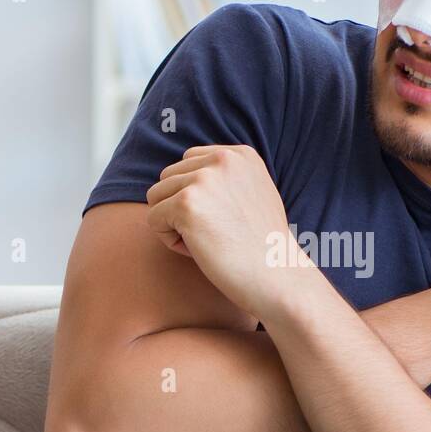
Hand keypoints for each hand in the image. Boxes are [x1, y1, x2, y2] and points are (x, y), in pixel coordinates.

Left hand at [145, 145, 300, 316]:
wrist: (277, 277)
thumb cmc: (264, 247)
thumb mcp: (254, 194)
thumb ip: (226, 179)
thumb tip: (189, 176)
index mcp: (239, 154)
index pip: (189, 163)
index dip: (196, 196)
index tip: (222, 220)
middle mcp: (222, 158)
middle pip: (168, 178)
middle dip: (180, 209)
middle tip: (213, 235)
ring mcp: (204, 179)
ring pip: (156, 197)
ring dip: (173, 224)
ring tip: (206, 242)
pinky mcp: (186, 204)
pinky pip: (153, 219)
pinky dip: (169, 241)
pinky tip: (198, 250)